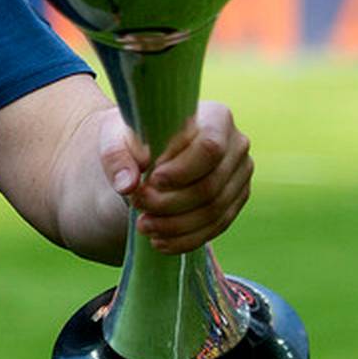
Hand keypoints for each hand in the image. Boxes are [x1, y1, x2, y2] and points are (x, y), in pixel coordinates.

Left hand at [97, 99, 252, 253]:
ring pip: (215, 210)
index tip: (152, 180)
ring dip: (176, 225)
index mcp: (216, 117)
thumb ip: (118, 157)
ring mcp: (240, 175)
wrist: (151, 149)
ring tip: (144, 226)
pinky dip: (187, 238)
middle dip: (170, 203)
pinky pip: (217, 226)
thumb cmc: (136, 138)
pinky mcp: (235, 200)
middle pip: (210, 185)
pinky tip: (159, 241)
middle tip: (138, 206)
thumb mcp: (118, 138)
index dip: (182, 171)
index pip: (209, 148)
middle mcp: (237, 145)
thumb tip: (128, 186)